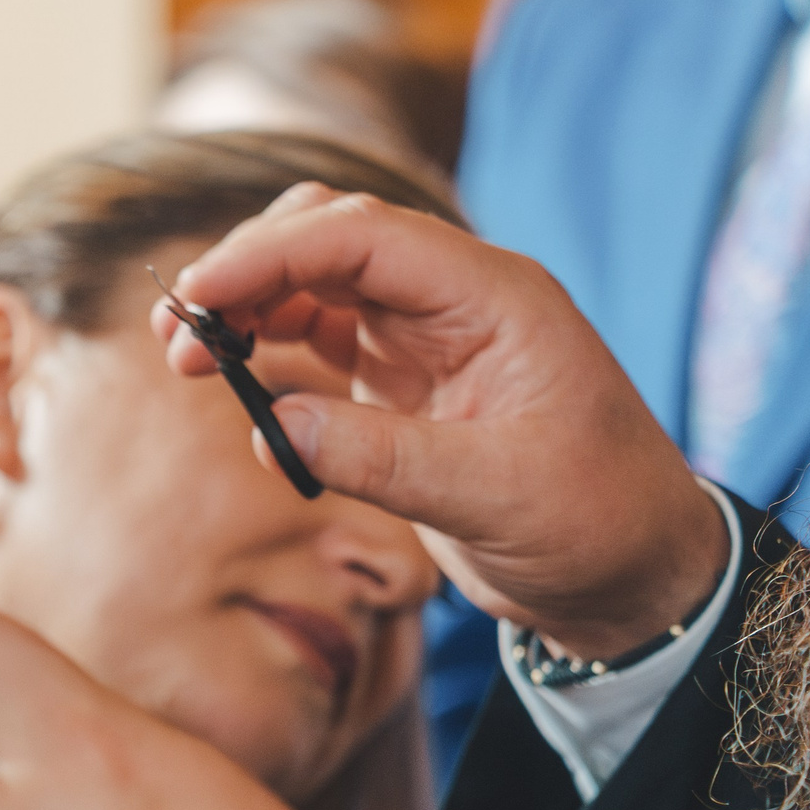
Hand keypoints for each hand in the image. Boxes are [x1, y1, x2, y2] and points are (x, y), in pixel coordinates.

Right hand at [156, 185, 727, 659]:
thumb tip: (272, 429)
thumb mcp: (492, 495)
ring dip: (245, 307)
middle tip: (178, 333)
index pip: (364, 236)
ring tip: (186, 359)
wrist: (630, 573)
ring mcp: (425, 338)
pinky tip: (232, 383)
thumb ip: (381, 458)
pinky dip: (265, 349)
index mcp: (492, 297)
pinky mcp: (400, 382)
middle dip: (246, 269)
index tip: (199, 295)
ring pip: (314, 282)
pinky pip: (317, 338)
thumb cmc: (592, 521)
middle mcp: (455, 301)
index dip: (271, 253)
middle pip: (329, 237)